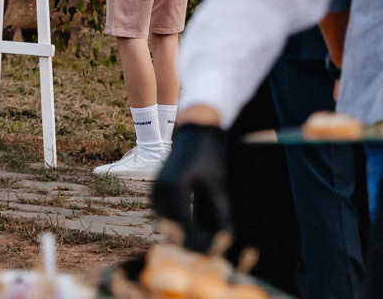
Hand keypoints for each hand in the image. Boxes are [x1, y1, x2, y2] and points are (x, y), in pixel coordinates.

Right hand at [151, 122, 233, 252]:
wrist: (194, 132)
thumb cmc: (208, 156)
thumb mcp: (216, 183)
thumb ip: (220, 210)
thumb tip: (227, 236)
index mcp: (177, 187)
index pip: (183, 223)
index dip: (195, 240)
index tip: (207, 249)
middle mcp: (162, 188)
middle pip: (170, 225)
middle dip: (185, 239)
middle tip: (202, 249)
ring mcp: (156, 187)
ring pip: (162, 220)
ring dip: (176, 231)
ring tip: (195, 240)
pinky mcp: (156, 187)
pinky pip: (160, 211)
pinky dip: (171, 221)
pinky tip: (185, 226)